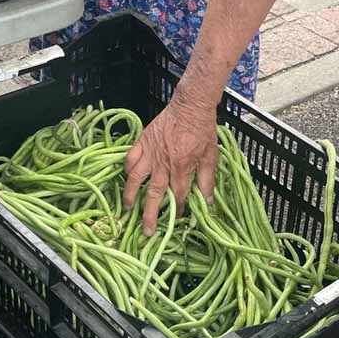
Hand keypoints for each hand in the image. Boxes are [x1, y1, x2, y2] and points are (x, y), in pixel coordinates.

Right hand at [122, 98, 217, 234]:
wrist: (191, 106)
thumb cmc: (204, 130)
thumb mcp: (211, 156)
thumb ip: (208, 180)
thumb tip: (208, 202)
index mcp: (182, 168)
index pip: (178, 196)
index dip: (178, 210)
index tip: (177, 219)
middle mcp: (163, 164)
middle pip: (154, 194)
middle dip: (150, 215)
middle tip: (146, 231)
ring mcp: (150, 153)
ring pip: (136, 178)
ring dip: (131, 195)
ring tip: (127, 209)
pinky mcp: (143, 141)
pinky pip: (130, 158)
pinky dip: (127, 169)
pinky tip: (127, 178)